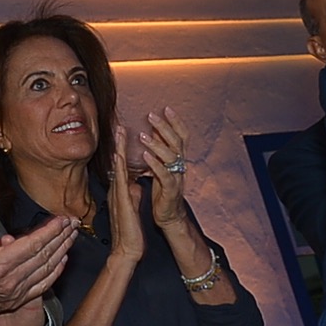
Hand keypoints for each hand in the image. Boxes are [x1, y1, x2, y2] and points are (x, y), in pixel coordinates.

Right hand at [0, 201, 75, 317]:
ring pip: (46, 270)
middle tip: (72, 222)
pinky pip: (42, 285)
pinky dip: (55, 272)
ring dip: (62, 251)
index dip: (49, 231)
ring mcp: (15, 291)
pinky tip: (62, 260)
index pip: (32, 245)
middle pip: (44, 255)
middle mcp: (10, 280)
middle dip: (61, 237)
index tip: (61, 219)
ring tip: (72, 236)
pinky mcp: (16, 300)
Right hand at [105, 129, 145, 263]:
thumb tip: (136, 185)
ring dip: (118, 149)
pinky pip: (120, 182)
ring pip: (117, 167)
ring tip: (119, 132)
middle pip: (117, 162)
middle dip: (118, 144)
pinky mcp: (122, 203)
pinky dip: (119, 168)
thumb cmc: (130, 232)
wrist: (127, 250)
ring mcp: (118, 196)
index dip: (122, 149)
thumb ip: (133, 194)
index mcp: (120, 192)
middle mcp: (117, 191)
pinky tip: (118, 156)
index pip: (121, 166)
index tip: (124, 133)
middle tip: (119, 124)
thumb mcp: (133, 207)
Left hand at [136, 107, 190, 228]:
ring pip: (172, 157)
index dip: (176, 122)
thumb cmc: (163, 190)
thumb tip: (156, 130)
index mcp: (179, 159)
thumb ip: (161, 150)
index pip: (182, 136)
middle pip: (177, 142)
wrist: (169, 216)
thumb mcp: (163, 166)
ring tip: (143, 135)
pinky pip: (165, 175)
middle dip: (165, 127)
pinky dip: (155, 164)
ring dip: (157, 144)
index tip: (166, 108)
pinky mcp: (170, 190)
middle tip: (151, 115)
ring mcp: (177, 177)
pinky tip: (144, 156)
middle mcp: (181, 166)